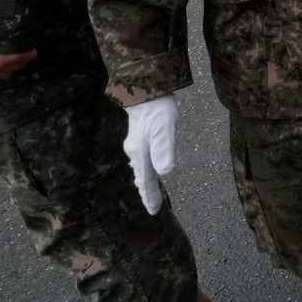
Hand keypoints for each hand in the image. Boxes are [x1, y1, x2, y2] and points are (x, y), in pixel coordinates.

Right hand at [124, 94, 178, 214]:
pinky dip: (144, 167)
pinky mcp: (140, 135)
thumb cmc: (157, 110)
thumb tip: (165, 172)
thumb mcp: (163, 129)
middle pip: (142, 176)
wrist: (145, 90)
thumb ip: (163, 149)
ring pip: (140, 167)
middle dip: (147, 191)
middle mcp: (136, 151)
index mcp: (141, 154)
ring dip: (144, 180)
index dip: (151, 196)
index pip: (147, 180)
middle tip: (152, 206)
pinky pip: (142, 158)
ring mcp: (136, 144)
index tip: (154, 211)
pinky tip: (147, 166)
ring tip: (148, 190)